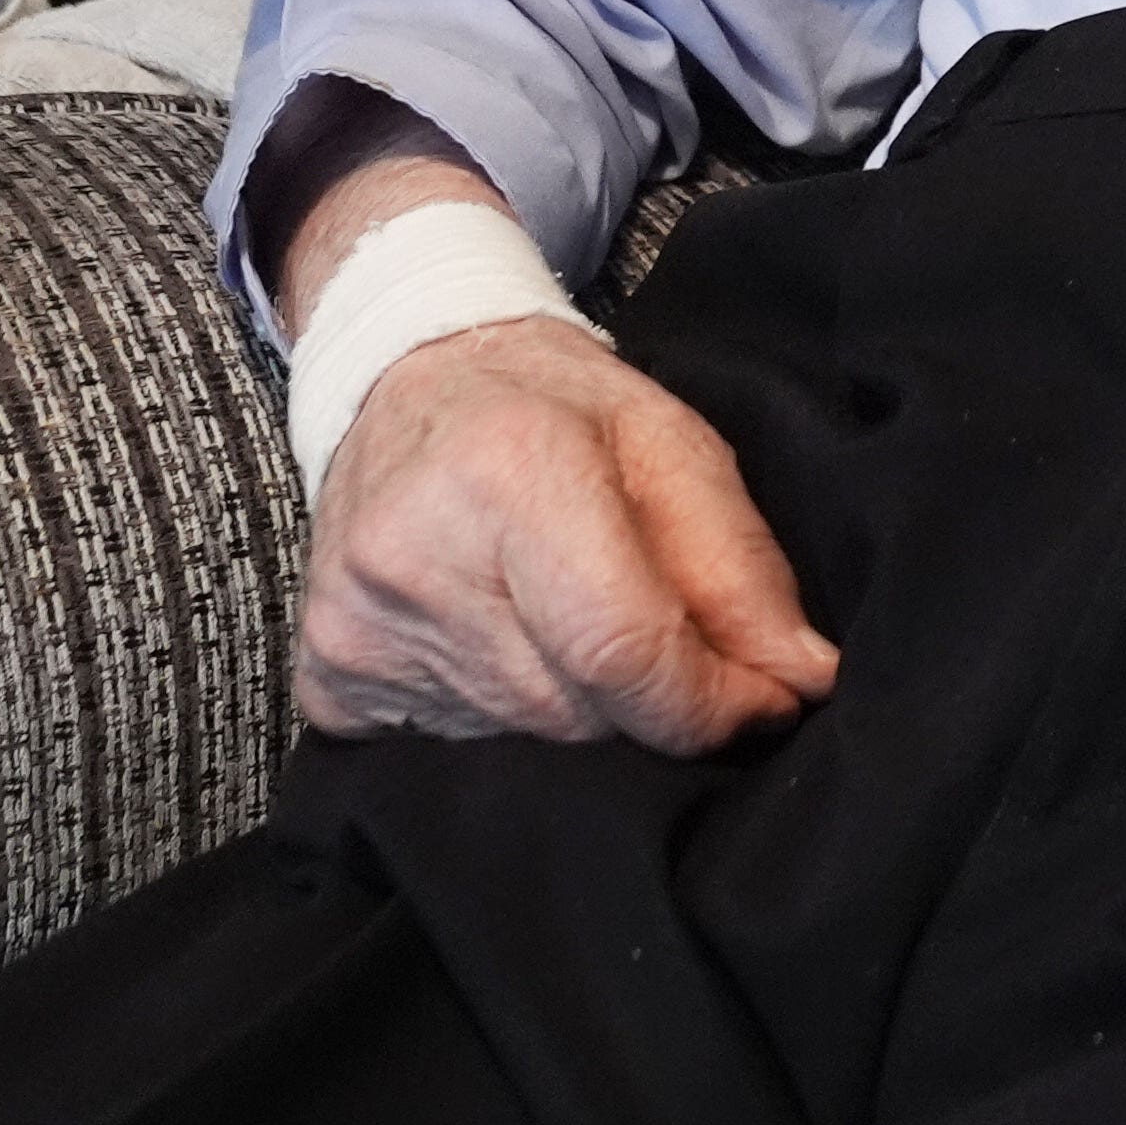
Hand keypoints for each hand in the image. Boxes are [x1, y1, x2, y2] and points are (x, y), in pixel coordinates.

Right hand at [292, 315, 839, 748]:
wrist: (409, 376)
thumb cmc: (555, 405)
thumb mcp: (674, 446)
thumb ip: (741, 569)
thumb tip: (801, 681)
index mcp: (509, 473)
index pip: (622, 650)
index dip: (710, 703)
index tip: (767, 705)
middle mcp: (413, 554)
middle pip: (577, 709)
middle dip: (650, 703)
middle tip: (666, 644)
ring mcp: (355, 622)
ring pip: (522, 734)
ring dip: (580, 707)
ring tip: (572, 624)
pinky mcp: (324, 672)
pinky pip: (451, 747)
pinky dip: (503, 717)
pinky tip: (505, 642)